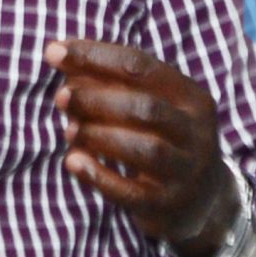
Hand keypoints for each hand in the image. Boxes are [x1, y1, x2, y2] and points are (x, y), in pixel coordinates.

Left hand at [44, 39, 227, 256]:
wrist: (200, 199)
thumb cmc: (162, 139)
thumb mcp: (148, 106)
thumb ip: (108, 82)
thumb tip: (60, 57)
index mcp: (191, 97)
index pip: (141, 66)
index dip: (95, 57)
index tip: (55, 52)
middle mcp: (196, 132)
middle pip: (147, 108)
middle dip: (97, 99)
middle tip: (61, 97)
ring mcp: (186, 171)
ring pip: (145, 149)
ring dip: (98, 135)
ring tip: (68, 130)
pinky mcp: (168, 204)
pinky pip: (132, 192)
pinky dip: (99, 175)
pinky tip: (72, 161)